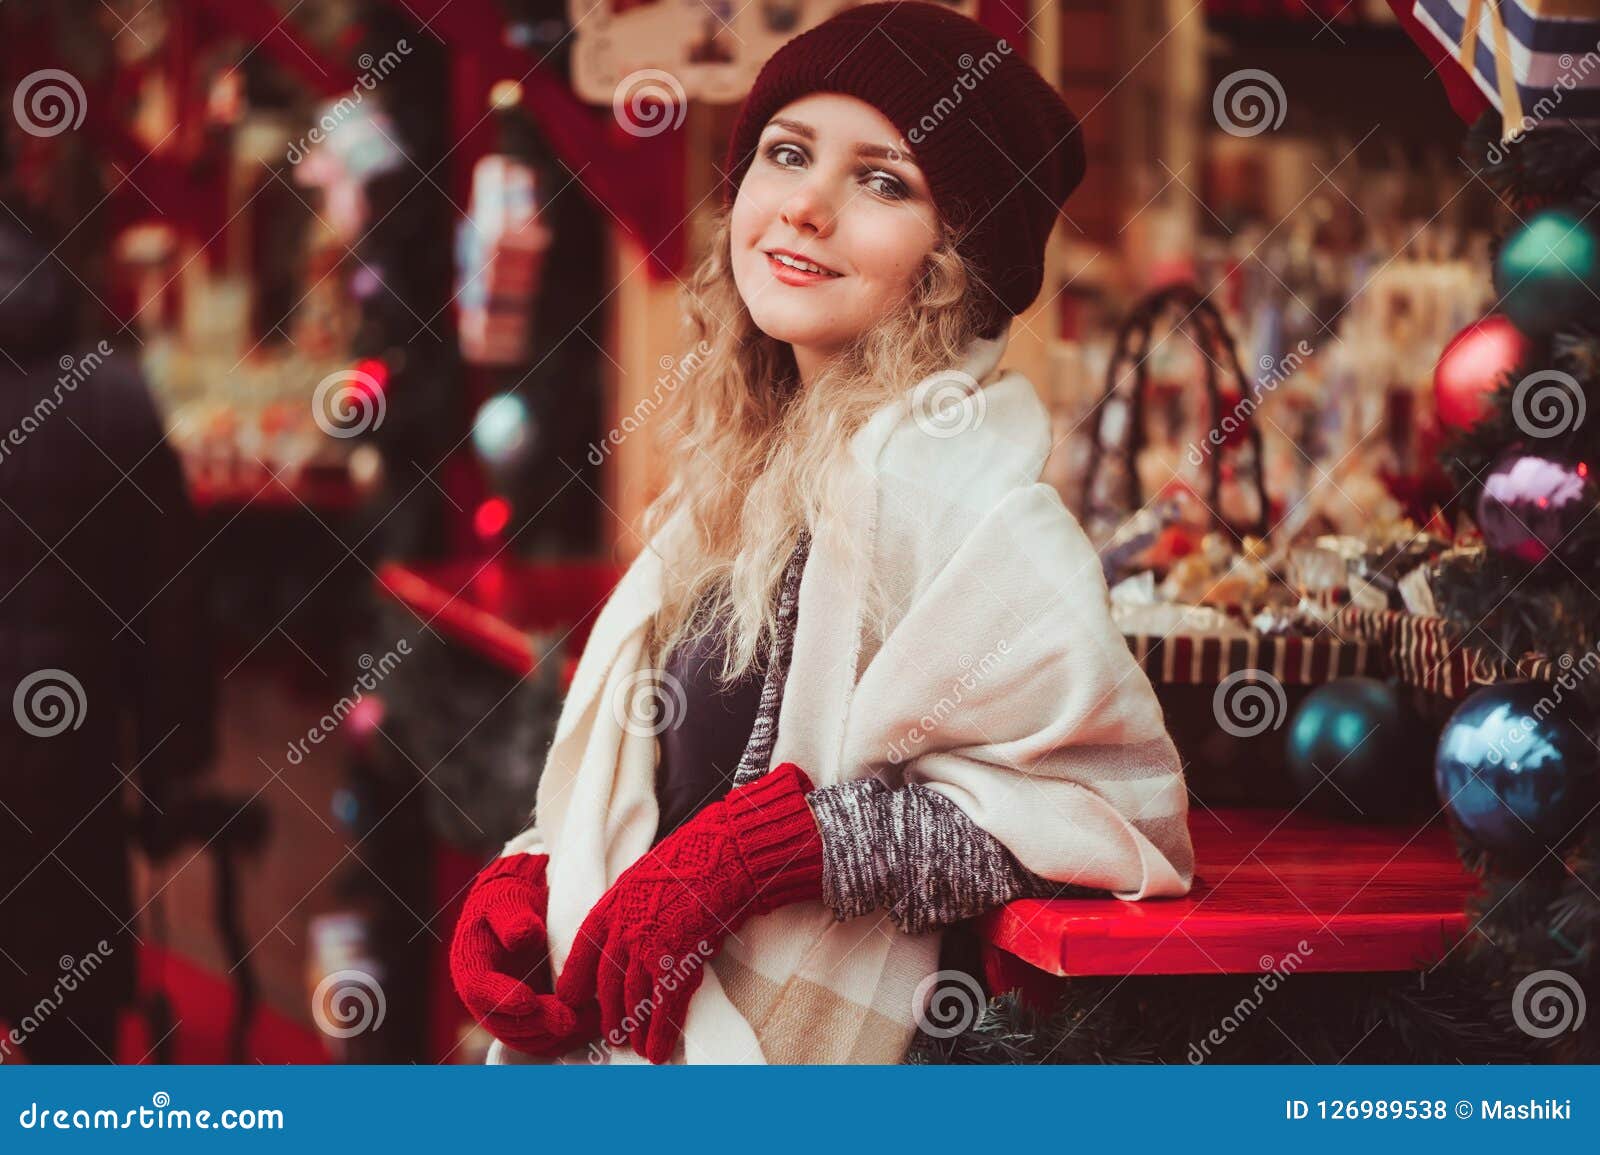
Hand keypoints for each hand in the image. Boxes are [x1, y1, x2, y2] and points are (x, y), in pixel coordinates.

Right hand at [450, 852, 598, 1056]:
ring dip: (555, 1037)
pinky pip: (543, 1039)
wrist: (517, 910)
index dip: (503, 998)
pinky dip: (565, 1038)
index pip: (480, 989)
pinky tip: (591, 1026)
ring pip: (525, 1039)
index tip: (528, 1000)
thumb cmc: (509, 900)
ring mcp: (506, 1011)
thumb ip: (512, 919)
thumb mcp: (507, 901)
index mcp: (469, 965)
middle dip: (537, 1024)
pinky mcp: (529, 1017)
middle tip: (569, 1020)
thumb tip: (521, 936)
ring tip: (588, 1024)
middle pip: (503, 1024)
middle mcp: (484, 997)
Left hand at [556, 763, 823, 1062]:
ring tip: (637, 1048)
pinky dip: (661, 1032)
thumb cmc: (691, 862)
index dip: (575, 978)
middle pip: (608, 983)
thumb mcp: (646, 879)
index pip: (583, 951)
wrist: (723, 854)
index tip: (570, 999)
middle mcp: (622, 930)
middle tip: (611, 1036)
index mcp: (610, 907)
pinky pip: (663, 1005)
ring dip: (635, 1028)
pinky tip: (658, 1051)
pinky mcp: (674, 960)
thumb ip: (631, 910)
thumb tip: (629, 936)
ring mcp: (647, 947)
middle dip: (609, 1014)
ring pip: (634, 999)